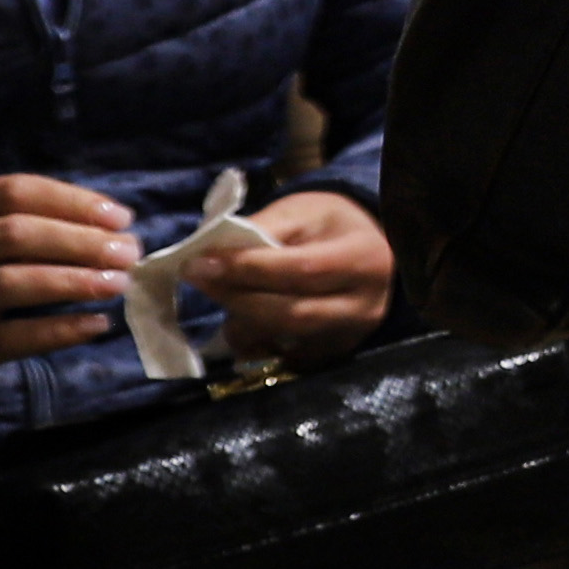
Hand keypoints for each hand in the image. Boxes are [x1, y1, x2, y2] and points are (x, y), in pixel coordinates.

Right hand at [0, 169, 134, 408]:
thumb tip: (109, 226)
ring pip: (10, 282)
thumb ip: (20, 229)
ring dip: (72, 280)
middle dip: (80, 239)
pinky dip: (56, 331)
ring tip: (118, 284)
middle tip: (128, 252)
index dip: (71, 200)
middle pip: (16, 233)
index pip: (14, 191)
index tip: (120, 217)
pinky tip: (94, 325)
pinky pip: (8, 339)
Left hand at [197, 188, 393, 359]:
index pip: (302, 269)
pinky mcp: (333, 354)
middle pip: (291, 312)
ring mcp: (350, 336)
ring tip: (224, 299)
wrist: (368, 249)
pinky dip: (254, 342)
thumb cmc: (330, 225)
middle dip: (237, 297)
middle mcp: (364, 305)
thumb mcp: (301, 212)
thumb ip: (261, 229)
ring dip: (241, 322)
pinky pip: (284, 357)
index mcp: (362, 258)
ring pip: (283, 339)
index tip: (201, 263)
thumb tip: (210, 254)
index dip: (249, 269)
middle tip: (200, 280)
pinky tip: (243, 322)